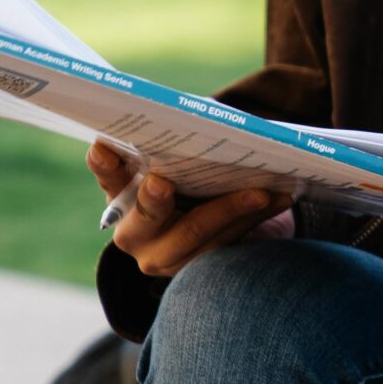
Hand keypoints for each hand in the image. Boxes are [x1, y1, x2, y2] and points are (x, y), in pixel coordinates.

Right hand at [91, 143, 293, 278]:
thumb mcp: (179, 162)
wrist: (212, 224)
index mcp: (122, 197)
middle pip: (146, 218)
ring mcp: (165, 256)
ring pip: (196, 232)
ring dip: (232, 209)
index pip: (109, 178)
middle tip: (161, 182)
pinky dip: (257, 217)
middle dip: (155, 201)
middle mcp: (135, 232)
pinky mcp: (198, 267)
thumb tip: (198, 116)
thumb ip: (177, 146)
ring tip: (262, 192)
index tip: (102, 148)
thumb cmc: (191, 177)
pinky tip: (280, 199)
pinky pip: (228, 241)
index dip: (105, 166)